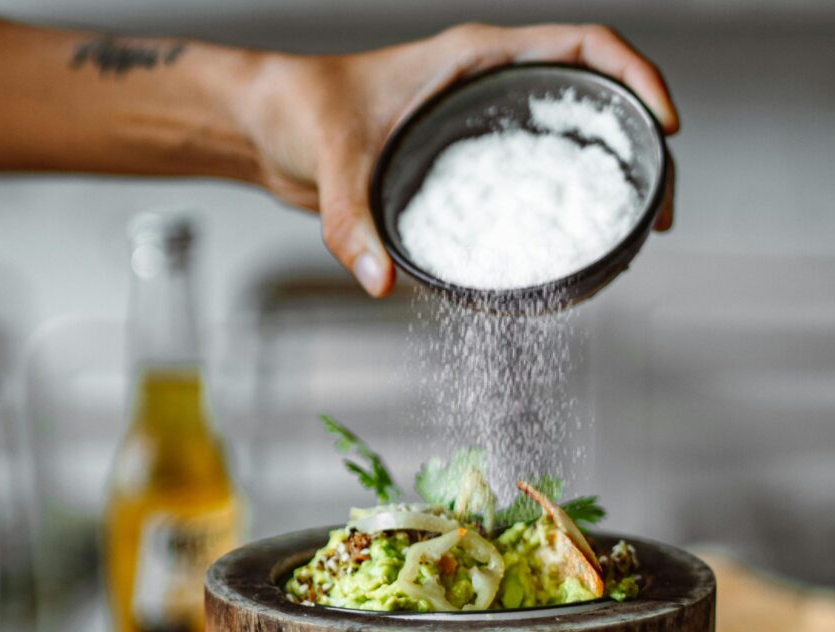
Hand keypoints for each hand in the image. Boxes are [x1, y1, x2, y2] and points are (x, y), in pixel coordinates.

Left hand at [240, 24, 679, 296]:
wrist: (269, 126)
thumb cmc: (298, 110)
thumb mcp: (331, 160)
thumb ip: (353, 223)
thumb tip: (382, 283)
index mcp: (474, 57)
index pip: (582, 46)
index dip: (636, 77)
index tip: (664, 126)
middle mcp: (485, 85)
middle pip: (591, 97)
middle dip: (636, 143)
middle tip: (657, 208)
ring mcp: (475, 122)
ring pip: (565, 138)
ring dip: (603, 178)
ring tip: (627, 232)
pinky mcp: (460, 161)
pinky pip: (526, 175)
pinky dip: (555, 204)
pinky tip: (560, 248)